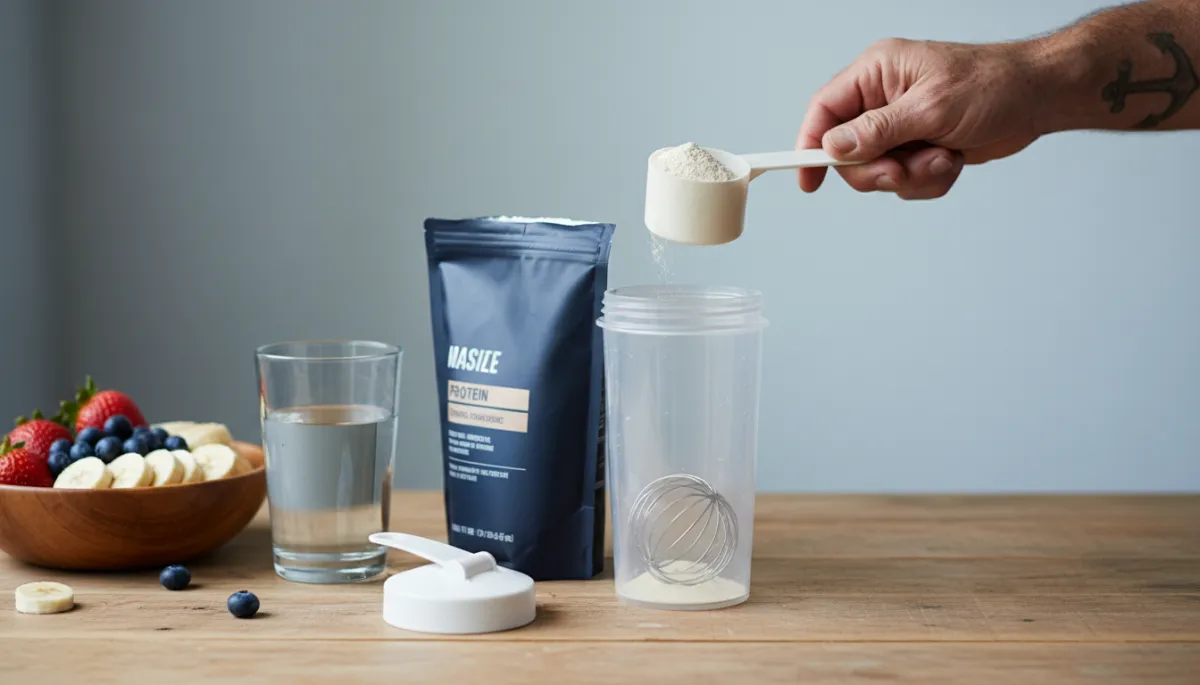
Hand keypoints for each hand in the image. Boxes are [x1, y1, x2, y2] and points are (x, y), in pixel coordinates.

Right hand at [797, 38, 1043, 198]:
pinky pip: (905, 180)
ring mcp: (900, 125)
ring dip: (912, 176)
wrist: (1038, 98)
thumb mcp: (931, 108)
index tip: (808, 180)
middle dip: (879, 170)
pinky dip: (928, 179)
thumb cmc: (992, 84)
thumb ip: (878, 130)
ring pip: (879, 171)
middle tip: (903, 170)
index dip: (809, 145)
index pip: (825, 110)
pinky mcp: (918, 146)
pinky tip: (952, 160)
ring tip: (943, 157)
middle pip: (848, 152)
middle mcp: (882, 98)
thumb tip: (834, 146)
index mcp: (877, 73)